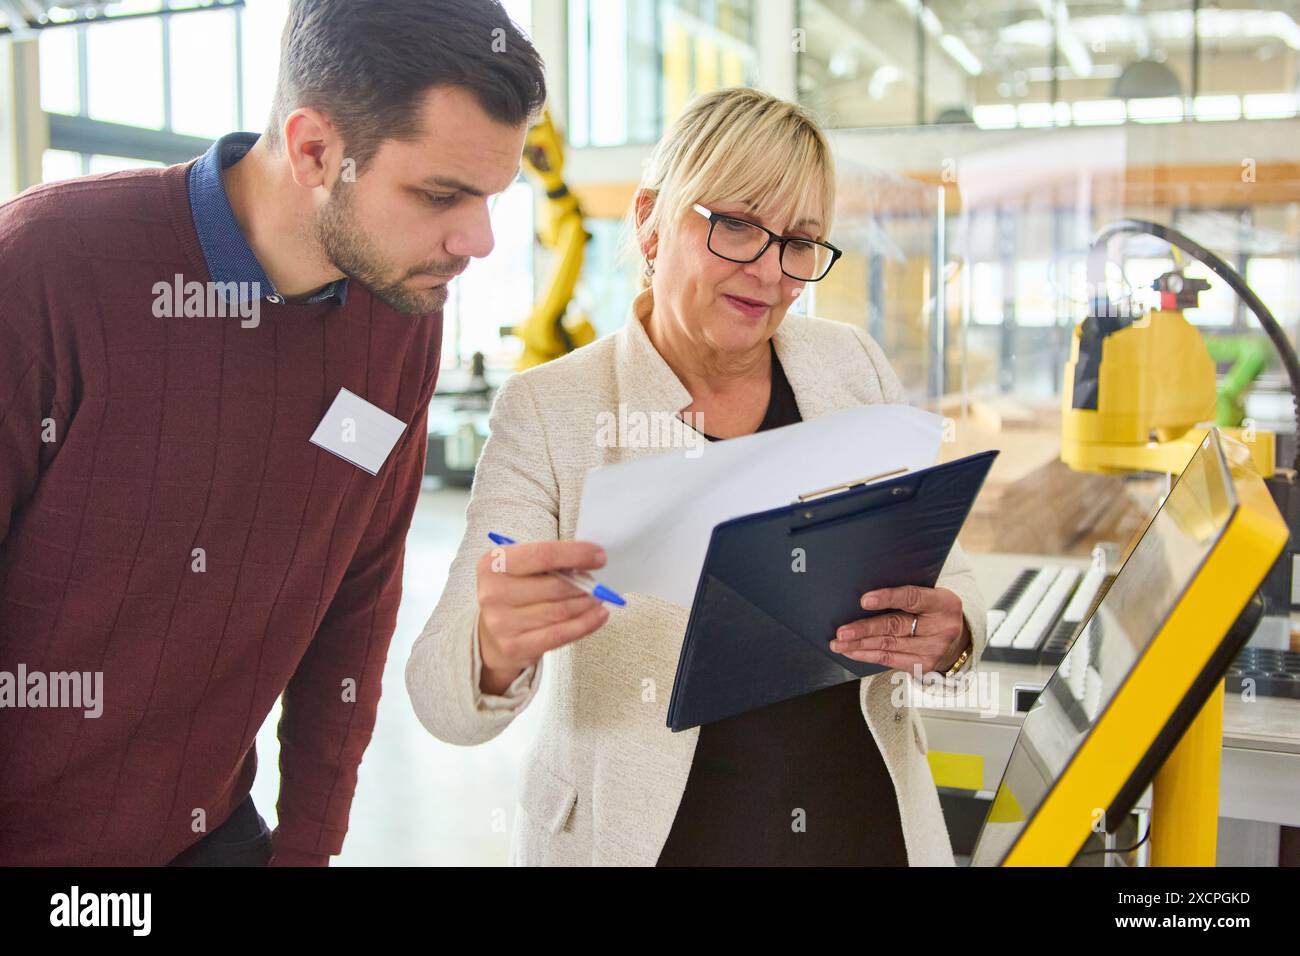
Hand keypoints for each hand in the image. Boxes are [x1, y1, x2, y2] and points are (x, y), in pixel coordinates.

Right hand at [476, 540, 610, 693]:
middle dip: (584, 584)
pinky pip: (560, 634)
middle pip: (555, 586)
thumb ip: (548, 562)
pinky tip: (599, 616)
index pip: (542, 555)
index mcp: (493, 564)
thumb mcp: (520, 569)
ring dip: (587, 603)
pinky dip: (586, 623)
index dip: (576, 554)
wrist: (490, 635)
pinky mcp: (514, 646)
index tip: (599, 556)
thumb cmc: (513, 593)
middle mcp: (493, 593)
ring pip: (560, 611)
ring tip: (598, 598)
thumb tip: (589, 562)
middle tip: (597, 583)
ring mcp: (501, 623)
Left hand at [828, 585, 968, 674]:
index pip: (913, 598)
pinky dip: (867, 655)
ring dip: (859, 645)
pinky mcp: (924, 666)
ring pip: (888, 645)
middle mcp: (942, 628)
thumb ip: (907, 594)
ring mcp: (934, 650)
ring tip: (839, 642)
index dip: (888, 598)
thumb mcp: (930, 595)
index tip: (864, 600)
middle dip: (865, 629)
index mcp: (944, 603)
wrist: (957, 638)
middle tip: (842, 631)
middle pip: (896, 626)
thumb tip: (865, 594)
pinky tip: (852, 652)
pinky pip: (889, 660)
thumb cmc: (934, 610)